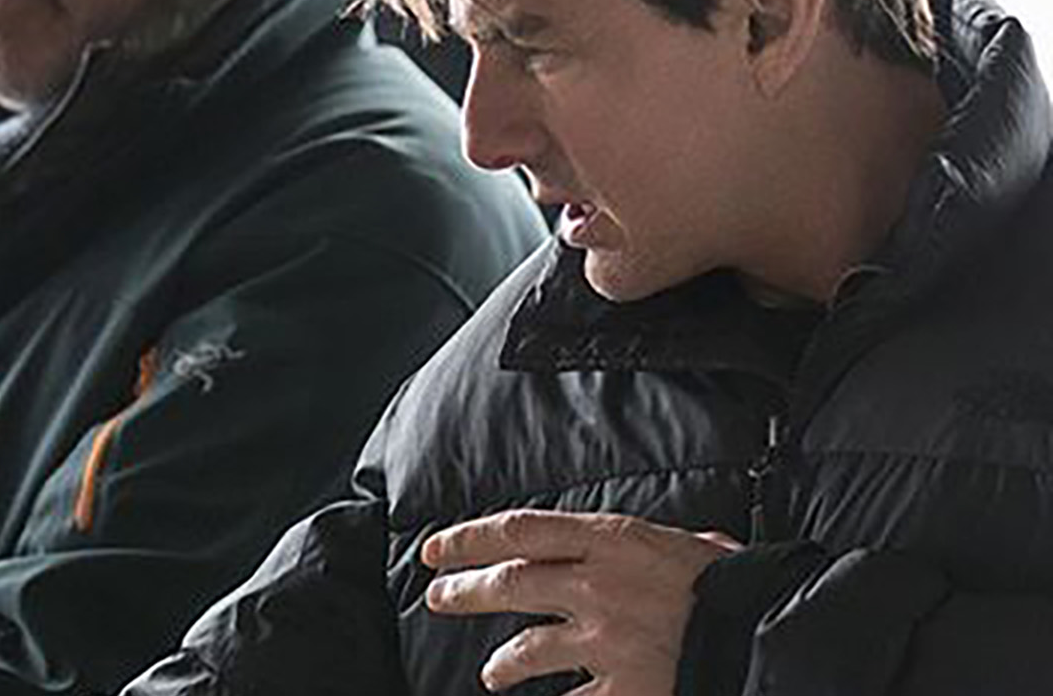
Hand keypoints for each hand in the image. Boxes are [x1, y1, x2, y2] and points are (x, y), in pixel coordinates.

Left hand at [422, 509, 739, 694]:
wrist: (775, 630)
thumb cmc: (738, 586)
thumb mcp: (691, 544)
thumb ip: (650, 544)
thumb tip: (649, 544)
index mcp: (613, 539)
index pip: (519, 530)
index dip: (468, 538)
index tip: (436, 548)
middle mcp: (599, 584)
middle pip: (509, 584)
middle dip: (464, 593)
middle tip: (439, 599)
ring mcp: (607, 639)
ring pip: (526, 650)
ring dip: (502, 664)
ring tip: (493, 673)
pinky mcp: (624, 688)